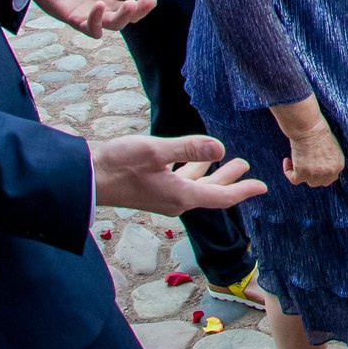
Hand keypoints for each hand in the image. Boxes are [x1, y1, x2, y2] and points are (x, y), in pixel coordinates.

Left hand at [15, 0, 161, 36]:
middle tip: (150, 0)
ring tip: (134, 5)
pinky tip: (101, 5)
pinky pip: (90, 27)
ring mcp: (87, 11)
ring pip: (115, 24)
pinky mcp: (73, 17)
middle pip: (128, 13)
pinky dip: (98, 20)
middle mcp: (101, 1)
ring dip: (126, 17)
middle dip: (143, 9)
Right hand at [92, 134, 267, 214]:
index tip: (263, 187)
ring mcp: (162, 196)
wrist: (84, 178)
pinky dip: (192, 169)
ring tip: (225, 158)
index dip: (243, 191)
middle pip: (210, 191)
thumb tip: (220, 148)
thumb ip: (188, 148)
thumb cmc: (117, 164)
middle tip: (246, 166)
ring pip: (195, 185)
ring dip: (211, 172)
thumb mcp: (155, 151)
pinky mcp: (151, 188)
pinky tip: (190, 157)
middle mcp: (174, 200)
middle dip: (230, 179)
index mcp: (179, 195)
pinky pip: (180, 181)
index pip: (220, 197)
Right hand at [282, 121, 346, 188]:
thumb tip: (321, 167)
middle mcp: (329, 172)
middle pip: (319, 182)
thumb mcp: (332, 148)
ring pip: (308, 181)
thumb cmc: (319, 132)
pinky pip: (293, 179)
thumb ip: (330, 161)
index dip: (322, 173)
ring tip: (297, 160)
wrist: (309, 128)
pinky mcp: (302, 174)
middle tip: (305, 164)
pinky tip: (287, 160)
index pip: (331, 177)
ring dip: (302, 173)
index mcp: (338, 165)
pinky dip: (288, 171)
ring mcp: (315, 174)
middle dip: (313, 175)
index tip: (314, 167)